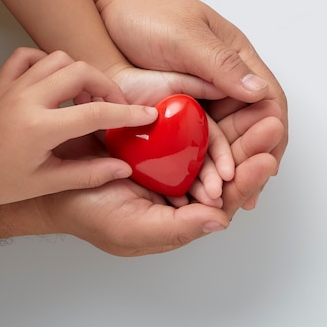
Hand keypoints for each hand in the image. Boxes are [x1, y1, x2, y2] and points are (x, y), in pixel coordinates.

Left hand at [0, 48, 156, 204]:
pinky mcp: (1, 83)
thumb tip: (123, 169)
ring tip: (87, 98)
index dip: (128, 114)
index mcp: (39, 128)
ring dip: (82, 75)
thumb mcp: (44, 184)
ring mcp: (11, 87)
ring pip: (59, 59)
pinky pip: (29, 56)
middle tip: (115, 108)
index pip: (96, 113)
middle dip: (108, 88)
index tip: (147, 115)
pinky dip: (49, 64)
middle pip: (82, 72)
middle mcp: (25, 100)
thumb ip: (88, 174)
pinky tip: (57, 85)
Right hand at [0, 100, 283, 254]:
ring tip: (262, 110)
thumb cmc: (89, 212)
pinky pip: (193, 123)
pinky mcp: (163, 134)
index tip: (265, 160)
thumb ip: (179, 228)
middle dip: (251, 147)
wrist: (54, 176)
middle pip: (227, 167)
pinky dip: (212, 112)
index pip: (225, 198)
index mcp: (186, 212)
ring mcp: (175, 158)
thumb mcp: (133, 227)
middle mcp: (185, 185)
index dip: (247, 179)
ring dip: (239, 127)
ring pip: (215, 143)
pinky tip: (229, 99)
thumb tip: (220, 221)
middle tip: (272, 125)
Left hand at [89, 0, 287, 203]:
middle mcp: (227, 85)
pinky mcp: (183, 114)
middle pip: (251, 128)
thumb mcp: (186, 37)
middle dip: (250, 162)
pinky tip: (199, 185)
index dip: (272, 135)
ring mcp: (206, 101)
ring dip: (227, 169)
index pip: (270, 103)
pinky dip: (202, 165)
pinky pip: (200, 143)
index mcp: (239, 62)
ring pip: (227, 140)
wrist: (106, 16)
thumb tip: (258, 92)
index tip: (267, 162)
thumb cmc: (148, 15)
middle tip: (248, 194)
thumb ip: (221, 64)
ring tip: (220, 197)